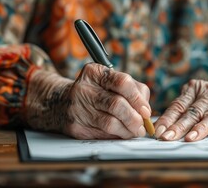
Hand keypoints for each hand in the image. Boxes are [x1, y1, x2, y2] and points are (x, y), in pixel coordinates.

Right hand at [25, 63, 150, 138]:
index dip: (137, 99)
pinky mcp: (75, 126)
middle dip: (134, 118)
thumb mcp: (110, 82)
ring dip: (127, 130)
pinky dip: (116, 135)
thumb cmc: (94, 91)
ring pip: (110, 122)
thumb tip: (146, 111)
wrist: (61, 103)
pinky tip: (121, 133)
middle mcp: (84, 88)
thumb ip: (132, 90)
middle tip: (142, 125)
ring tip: (134, 131)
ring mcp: (78, 108)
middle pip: (117, 104)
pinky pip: (101, 133)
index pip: (122, 82)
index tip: (145, 111)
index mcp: (95, 72)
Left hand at [154, 80, 207, 140]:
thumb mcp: (198, 101)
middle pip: (192, 112)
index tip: (158, 131)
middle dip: (179, 126)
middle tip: (168, 137)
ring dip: (200, 128)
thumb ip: (183, 112)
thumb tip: (162, 130)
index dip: (167, 119)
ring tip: (190, 138)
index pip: (178, 106)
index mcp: (194, 89)